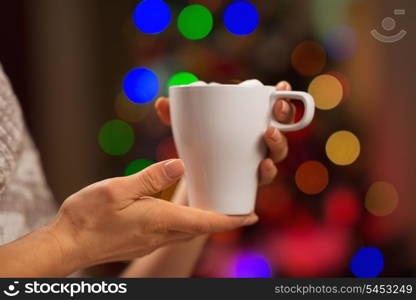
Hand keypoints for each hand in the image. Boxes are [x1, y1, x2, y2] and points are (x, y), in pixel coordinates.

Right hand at [46, 160, 256, 271]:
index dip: (231, 219)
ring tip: (218, 207)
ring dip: (207, 221)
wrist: (68, 244)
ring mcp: (153, 240)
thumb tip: (179, 165)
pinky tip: (184, 212)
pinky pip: (175, 232)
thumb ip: (150, 178)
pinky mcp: (144, 240)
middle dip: (224, 220)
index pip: (206, 222)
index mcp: (160, 220)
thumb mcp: (117, 190)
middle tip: (241, 209)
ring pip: (189, 231)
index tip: (251, 217)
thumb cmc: (88, 217)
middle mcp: (162, 234)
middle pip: (202, 228)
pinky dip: (189, 222)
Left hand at [155, 81, 295, 186]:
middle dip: (286, 116)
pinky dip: (267, 171)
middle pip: (281, 127)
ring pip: (277, 153)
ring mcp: (257, 161)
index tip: (282, 87)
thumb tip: (162, 103)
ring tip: (268, 135)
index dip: (283, 96)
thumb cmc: (197, 148)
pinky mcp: (251, 181)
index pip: (271, 106)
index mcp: (249, 122)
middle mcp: (258, 142)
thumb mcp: (187, 130)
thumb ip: (176, 117)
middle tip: (277, 109)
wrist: (196, 182)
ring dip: (278, 143)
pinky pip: (265, 177)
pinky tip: (263, 167)